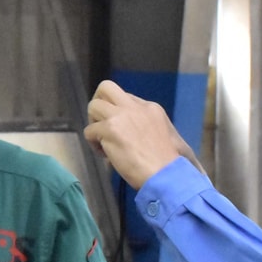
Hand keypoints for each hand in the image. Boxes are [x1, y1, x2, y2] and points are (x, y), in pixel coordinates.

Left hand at [83, 81, 199, 188]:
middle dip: (98, 102)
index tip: (120, 129)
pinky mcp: (109, 130)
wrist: (167, 174)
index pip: (125, 97)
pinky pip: (89, 131)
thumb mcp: (172, 136)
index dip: (117, 111)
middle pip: (106, 87)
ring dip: (93, 124)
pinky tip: (105, 154)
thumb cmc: (171, 163)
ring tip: (102, 141)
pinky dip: (93, 143)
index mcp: (151, 108)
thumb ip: (154, 129)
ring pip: (93, 106)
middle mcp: (134, 108)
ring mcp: (121, 116)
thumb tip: (145, 135)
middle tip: (100, 123)